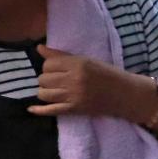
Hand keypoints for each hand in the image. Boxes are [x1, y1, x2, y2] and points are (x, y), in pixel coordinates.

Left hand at [30, 46, 150, 119]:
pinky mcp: (75, 110)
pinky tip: (31, 109)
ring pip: (43, 94)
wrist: (125, 94)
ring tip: (55, 91)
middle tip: (58, 81)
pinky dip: (39, 110)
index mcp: (78, 64)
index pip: (48, 64)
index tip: (58, 69)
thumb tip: (38, 48)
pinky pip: (50, 110)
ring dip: (46, 92)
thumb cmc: (107, 74)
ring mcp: (74, 96)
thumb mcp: (86, 60)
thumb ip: (61, 55)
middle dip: (47, 80)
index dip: (50, 67)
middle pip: (43, 79)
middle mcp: (74, 79)